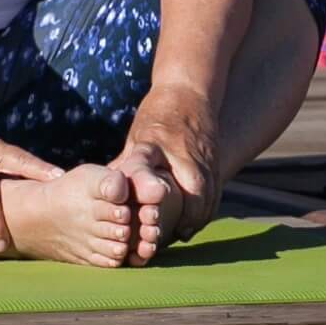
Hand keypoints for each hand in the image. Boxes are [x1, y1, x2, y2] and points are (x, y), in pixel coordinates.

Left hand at [117, 83, 222, 255]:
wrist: (189, 90)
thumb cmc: (158, 115)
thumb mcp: (138, 136)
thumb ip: (128, 163)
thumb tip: (109, 192)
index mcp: (154, 145)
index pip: (147, 171)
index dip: (148, 198)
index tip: (149, 217)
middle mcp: (181, 152)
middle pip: (193, 188)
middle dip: (189, 215)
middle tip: (176, 234)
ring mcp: (202, 155)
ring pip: (209, 191)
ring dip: (200, 215)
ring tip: (186, 232)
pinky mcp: (215, 157)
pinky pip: (216, 187)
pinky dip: (209, 205)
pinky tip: (199, 218)